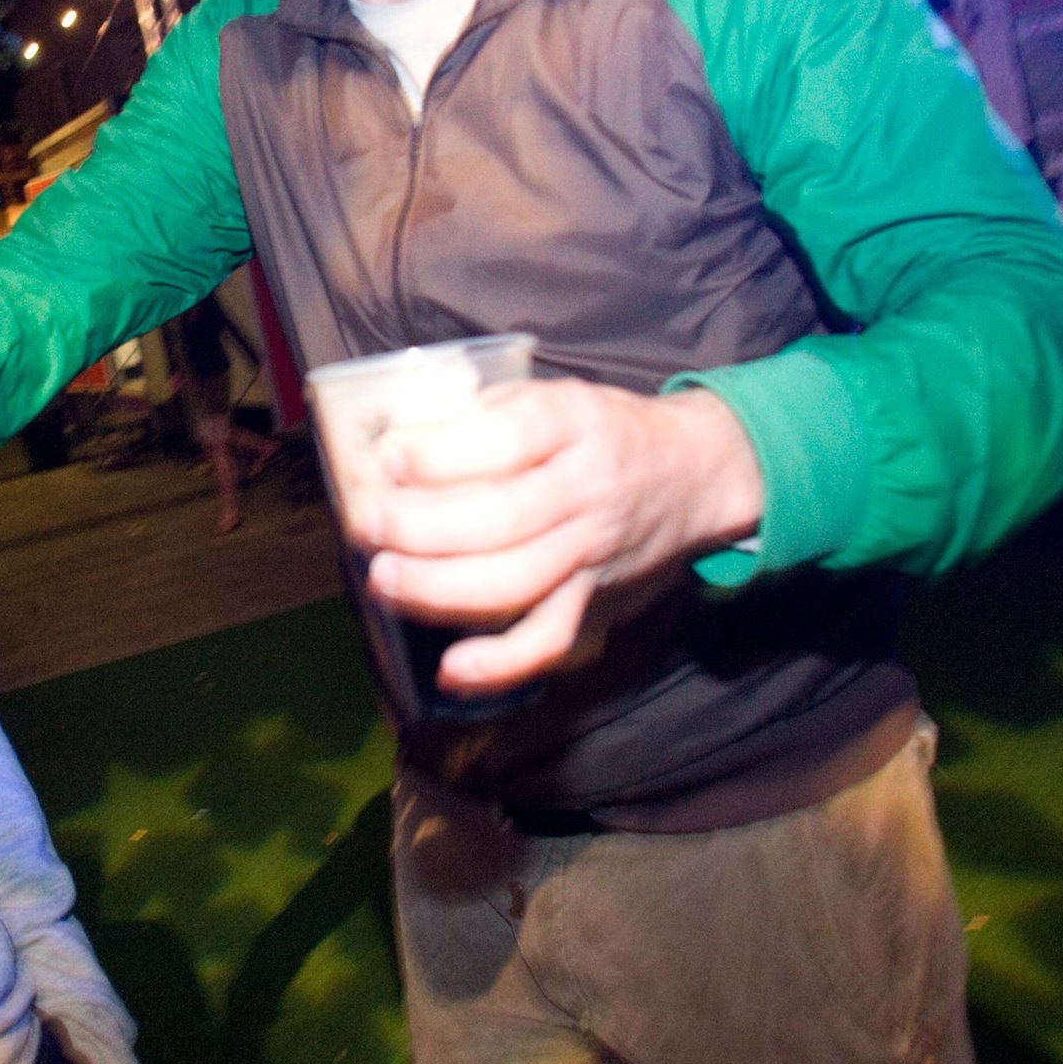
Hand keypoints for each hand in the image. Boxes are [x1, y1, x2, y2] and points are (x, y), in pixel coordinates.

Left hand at [358, 382, 763, 697]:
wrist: (692, 473)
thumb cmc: (599, 430)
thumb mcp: (551, 395)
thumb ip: (483, 412)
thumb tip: (399, 438)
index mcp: (573, 422)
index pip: (507, 441)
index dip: (441, 456)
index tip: (389, 459)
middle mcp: (587, 488)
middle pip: (502, 519)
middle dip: (424, 529)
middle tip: (370, 527)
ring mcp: (592, 550)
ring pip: (516, 582)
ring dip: (441, 589)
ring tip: (383, 581)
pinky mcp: (593, 599)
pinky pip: (548, 639)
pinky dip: (500, 663)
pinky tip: (450, 668)